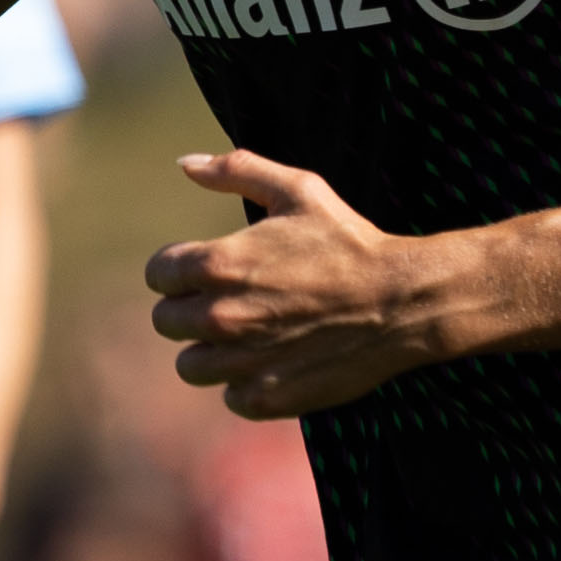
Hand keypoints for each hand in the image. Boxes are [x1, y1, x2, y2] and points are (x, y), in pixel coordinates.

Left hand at [149, 151, 460, 417]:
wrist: (402, 302)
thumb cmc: (349, 241)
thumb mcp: (298, 190)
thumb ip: (236, 171)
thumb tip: (184, 163)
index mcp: (217, 264)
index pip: (158, 275)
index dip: (180, 270)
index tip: (207, 271)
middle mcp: (220, 316)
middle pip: (165, 322)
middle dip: (191, 309)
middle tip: (231, 301)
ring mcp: (241, 362)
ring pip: (190, 366)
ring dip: (212, 351)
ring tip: (250, 334)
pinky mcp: (265, 397)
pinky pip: (230, 396)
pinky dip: (246, 383)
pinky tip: (275, 360)